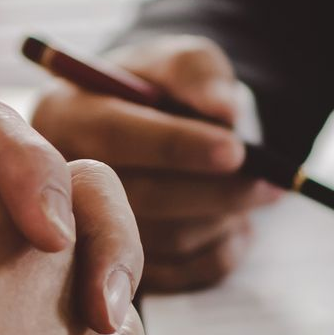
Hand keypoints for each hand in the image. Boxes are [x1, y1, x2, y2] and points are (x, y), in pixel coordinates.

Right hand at [33, 35, 281, 291]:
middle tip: (268, 182)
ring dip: (224, 219)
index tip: (234, 150)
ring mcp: (87, 234)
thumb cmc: (163, 91)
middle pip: (142, 198)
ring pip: (166, 241)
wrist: (157, 132)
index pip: (116, 135)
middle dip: (216, 191)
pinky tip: (237, 225)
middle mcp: (65, 180)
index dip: (178, 145)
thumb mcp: (176, 59)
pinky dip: (221, 252)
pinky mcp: (121, 272)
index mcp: (66, 114)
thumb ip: (195, 70)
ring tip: (259, 193)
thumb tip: (222, 109)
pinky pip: (181, 275)